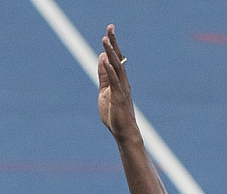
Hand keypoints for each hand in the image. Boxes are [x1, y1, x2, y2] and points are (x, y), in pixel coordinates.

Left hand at [98, 25, 137, 141]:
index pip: (116, 59)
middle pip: (117, 58)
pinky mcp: (119, 98)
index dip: (112, 44)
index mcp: (119, 80)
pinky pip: (114, 82)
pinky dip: (110, 70)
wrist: (124, 132)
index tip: (109, 30)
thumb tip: (102, 58)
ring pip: (117, 67)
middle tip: (110, 27)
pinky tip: (105, 60)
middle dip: (113, 43)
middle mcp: (123, 81)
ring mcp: (122, 89)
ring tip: (105, 40)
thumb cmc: (115, 114)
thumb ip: (104, 76)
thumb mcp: (105, 92)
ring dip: (111, 53)